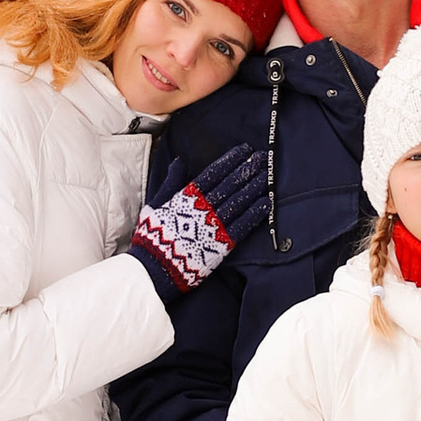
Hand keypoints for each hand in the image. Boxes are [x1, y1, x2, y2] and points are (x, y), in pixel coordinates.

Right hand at [129, 137, 272, 298]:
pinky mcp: (221, 246)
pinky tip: (266, 203)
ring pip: (238, 203)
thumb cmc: (152, 237)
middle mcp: (203, 209)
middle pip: (230, 185)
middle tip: (264, 158)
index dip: (230, 161)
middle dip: (248, 169)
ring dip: (255, 187)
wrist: (154, 270)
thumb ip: (170, 183)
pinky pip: (241, 227)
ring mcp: (213, 227)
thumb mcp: (155, 205)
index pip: (213, 174)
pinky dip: (254, 215)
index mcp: (186, 197)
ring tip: (269, 175)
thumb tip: (179, 162)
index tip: (244, 150)